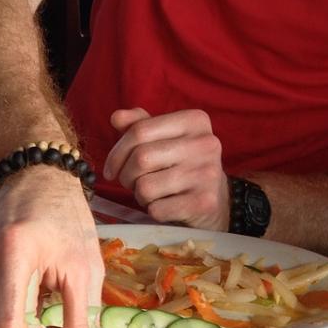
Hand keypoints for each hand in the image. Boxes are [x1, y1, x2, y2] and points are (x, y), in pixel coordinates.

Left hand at [104, 108, 229, 230]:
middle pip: (140, 158)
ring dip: (140, 195)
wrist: (216, 200)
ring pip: (145, 187)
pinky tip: (165, 205)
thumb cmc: (182, 166)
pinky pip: (156, 209)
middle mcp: (205, 143)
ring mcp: (207, 173)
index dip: (117, 153)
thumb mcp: (164, 140)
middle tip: (131, 183)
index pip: (140, 130)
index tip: (112, 169)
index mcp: (194, 121)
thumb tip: (116, 117)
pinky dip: (153, 210)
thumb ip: (140, 126)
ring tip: (153, 193)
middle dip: (126, 176)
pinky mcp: (204, 202)